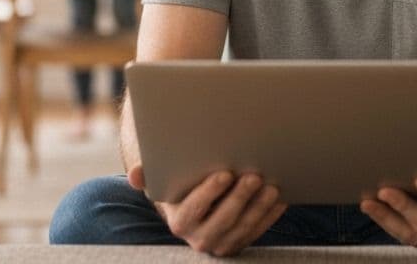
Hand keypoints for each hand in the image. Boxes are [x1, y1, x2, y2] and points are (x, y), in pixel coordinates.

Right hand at [127, 164, 285, 256]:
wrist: (192, 208)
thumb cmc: (178, 187)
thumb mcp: (160, 182)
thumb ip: (147, 176)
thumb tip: (136, 174)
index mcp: (179, 221)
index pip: (194, 208)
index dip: (210, 192)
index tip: (225, 173)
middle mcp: (199, 238)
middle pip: (223, 219)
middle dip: (240, 198)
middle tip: (253, 176)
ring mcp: (222, 243)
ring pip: (243, 227)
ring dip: (259, 208)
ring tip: (271, 186)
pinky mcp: (240, 243)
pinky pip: (258, 231)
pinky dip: (270, 216)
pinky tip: (280, 198)